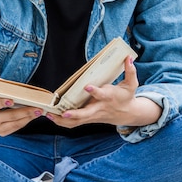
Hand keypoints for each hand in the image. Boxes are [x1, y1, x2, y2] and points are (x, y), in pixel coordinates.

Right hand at [0, 88, 43, 137]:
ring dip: (28, 117)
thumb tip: (5, 82)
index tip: (12, 100)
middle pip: (9, 115)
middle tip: (37, 107)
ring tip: (39, 111)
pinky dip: (25, 121)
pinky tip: (33, 115)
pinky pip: (15, 128)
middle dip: (24, 111)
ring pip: (15, 123)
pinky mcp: (1, 133)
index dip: (2, 103)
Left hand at [46, 56, 161, 128]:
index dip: (95, 91)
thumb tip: (129, 57)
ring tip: (49, 115)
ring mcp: (93, 115)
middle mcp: (99, 108)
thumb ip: (130, 71)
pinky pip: (74, 124)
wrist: (128, 113)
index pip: (101, 94)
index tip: (87, 87)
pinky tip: (51, 117)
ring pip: (77, 122)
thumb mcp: (132, 84)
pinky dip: (62, 122)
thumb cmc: (127, 96)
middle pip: (86, 114)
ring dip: (62, 120)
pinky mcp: (88, 119)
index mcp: (108, 97)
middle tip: (64, 113)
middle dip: (75, 114)